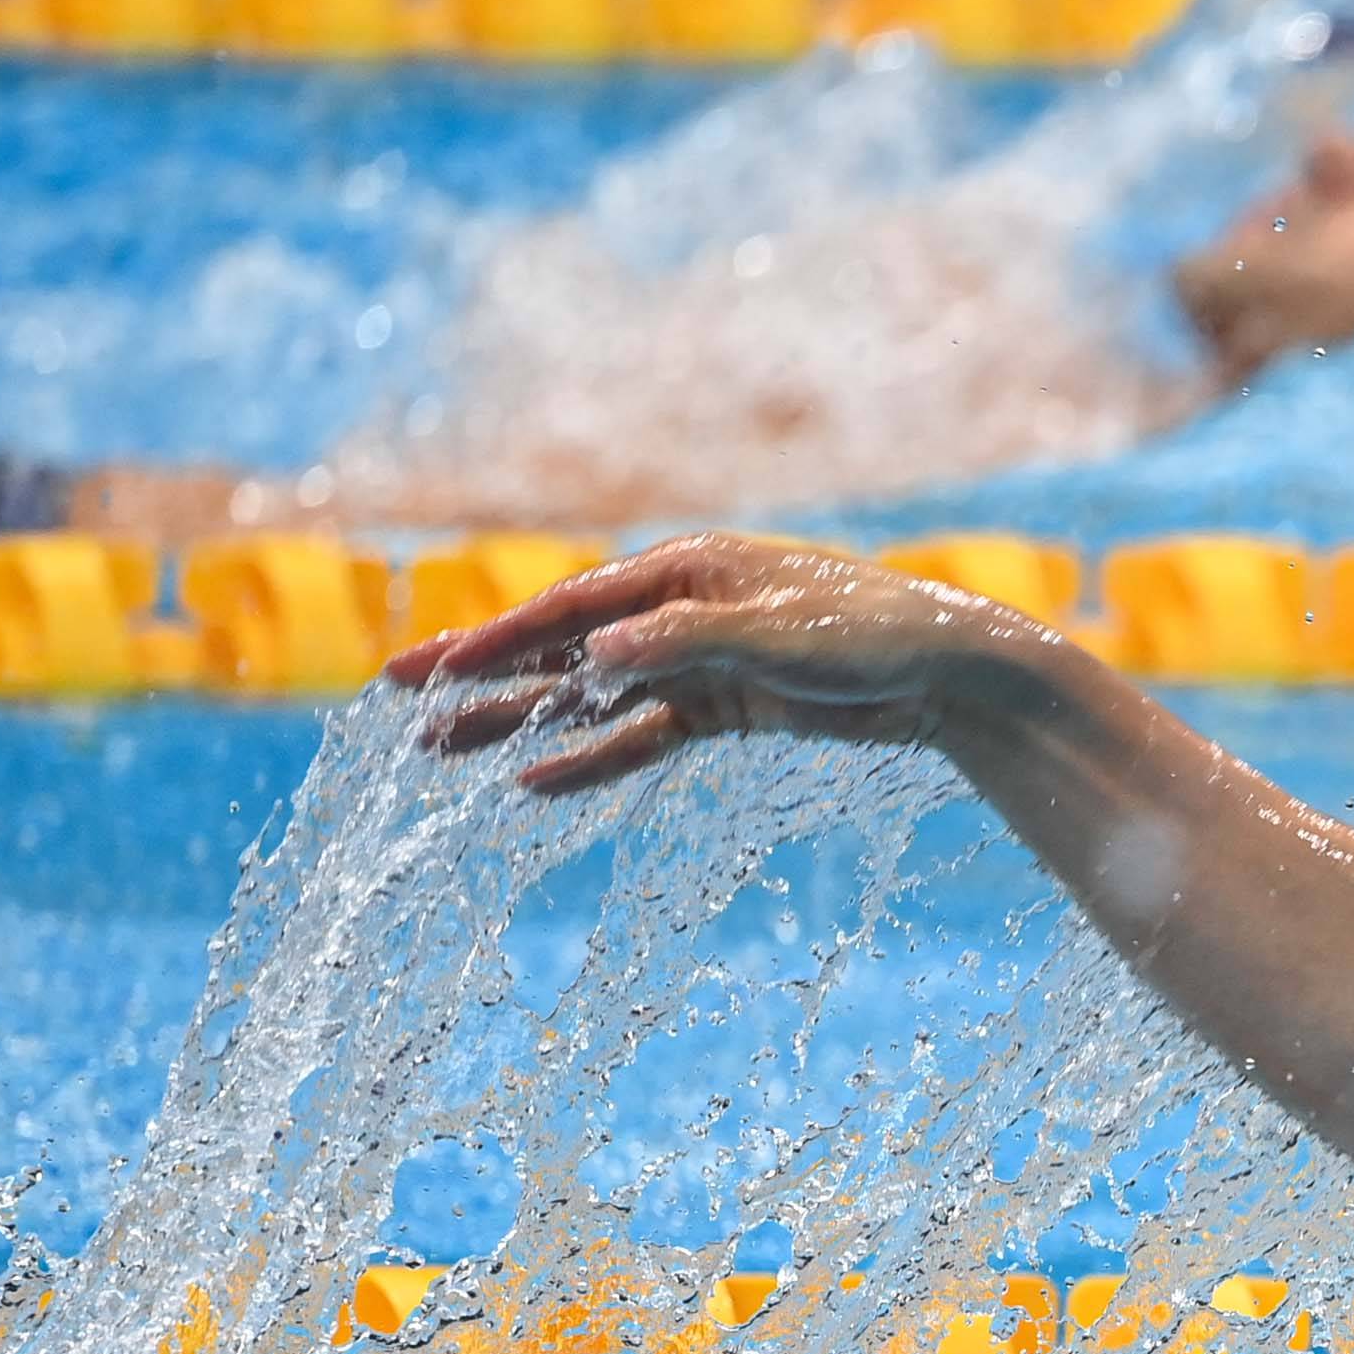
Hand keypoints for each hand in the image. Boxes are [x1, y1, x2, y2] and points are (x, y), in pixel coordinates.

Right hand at [385, 533, 1003, 793]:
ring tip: (443, 749)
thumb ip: (687, 645)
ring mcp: (701, 661)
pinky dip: (594, 758)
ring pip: (593, 694)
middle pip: (565, 645)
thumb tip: (593, 656)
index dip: (498, 639)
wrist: (953, 674)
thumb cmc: (875, 635)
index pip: (574, 608)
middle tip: (400, 699)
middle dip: (484, 673)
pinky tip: (535, 782)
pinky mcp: (727, 708)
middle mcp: (684, 609)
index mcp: (689, 570)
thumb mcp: (780, 637)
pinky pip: (643, 737)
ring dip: (523, 720)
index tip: (431, 667)